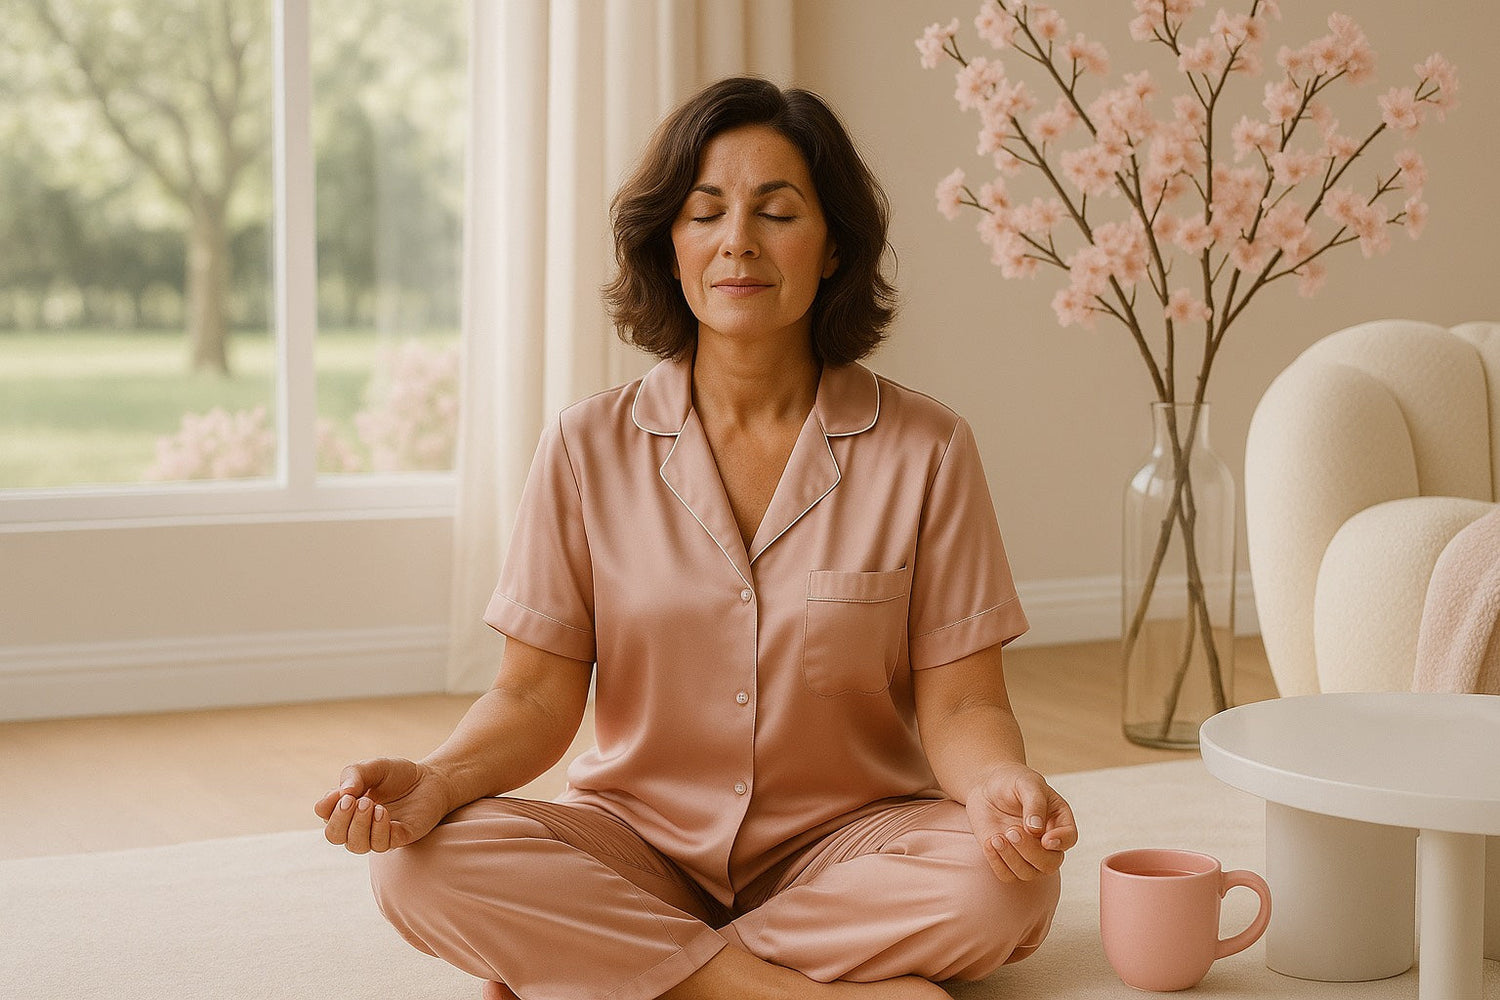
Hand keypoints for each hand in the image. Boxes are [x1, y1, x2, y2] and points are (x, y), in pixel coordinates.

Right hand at [313, 757, 452, 853]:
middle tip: (355, 800)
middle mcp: (359, 825)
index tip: (342, 792)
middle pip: (334, 836)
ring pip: (356, 845)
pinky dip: (379, 830)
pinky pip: (381, 845)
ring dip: (360, 826)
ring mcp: (378, 834)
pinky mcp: (399, 838)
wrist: (431, 778)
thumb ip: (355, 775)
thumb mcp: (374, 767)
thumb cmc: (398, 775)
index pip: (324, 815)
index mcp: (348, 807)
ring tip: (373, 805)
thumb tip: (343, 793)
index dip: (327, 806)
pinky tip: (384, 813)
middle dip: (340, 819)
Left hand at [965, 763, 1077, 883]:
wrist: (987, 786)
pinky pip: (1006, 874)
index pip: (1069, 838)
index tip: (1045, 839)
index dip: (1061, 842)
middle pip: (1050, 863)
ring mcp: (1027, 853)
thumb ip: (1034, 803)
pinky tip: (989, 842)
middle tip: (1012, 831)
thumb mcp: (1026, 783)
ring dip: (1012, 859)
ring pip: (1028, 873)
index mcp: (1059, 820)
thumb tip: (1037, 830)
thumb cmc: (1013, 781)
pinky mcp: (1006, 859)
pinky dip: (997, 863)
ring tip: (997, 837)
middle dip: (1031, 852)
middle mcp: (1047, 842)